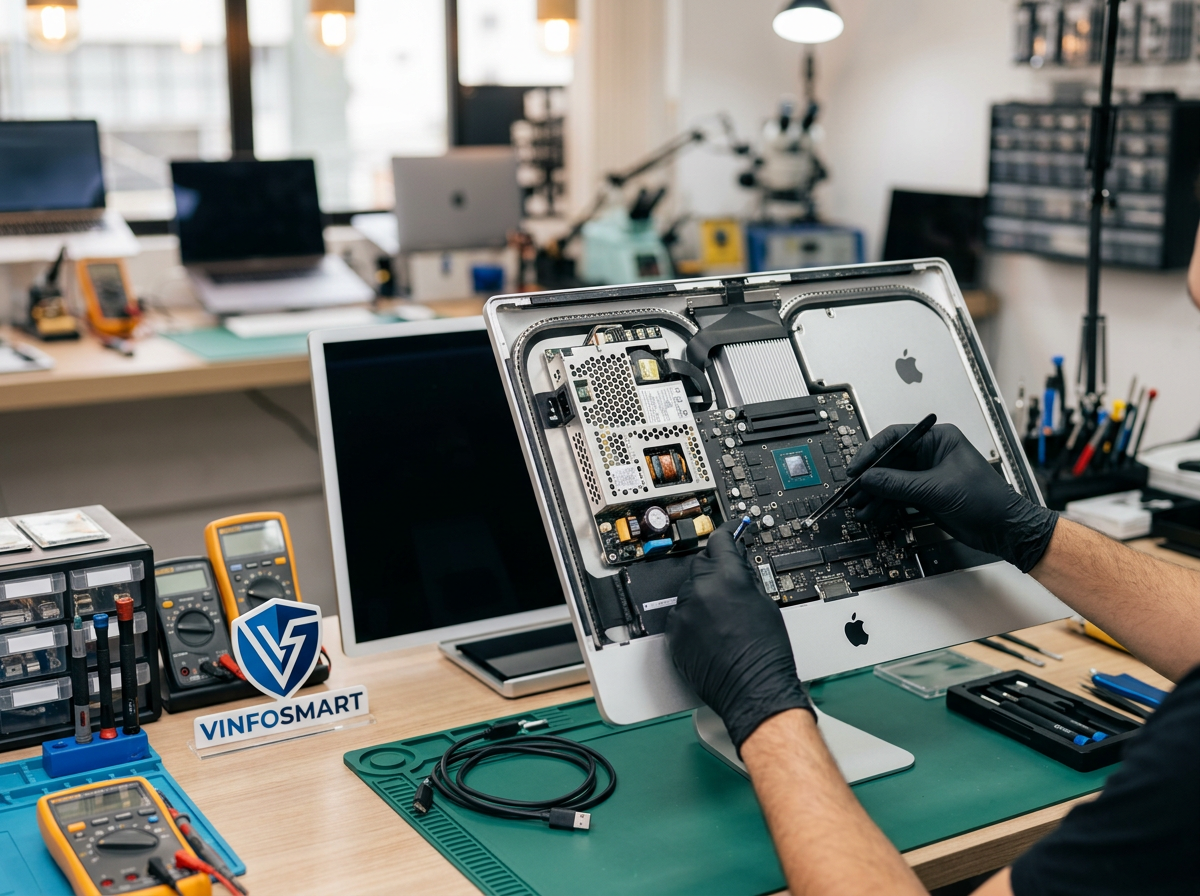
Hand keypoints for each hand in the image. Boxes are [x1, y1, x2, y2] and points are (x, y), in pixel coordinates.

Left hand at [665, 521, 811, 750]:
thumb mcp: (767, 603)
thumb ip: (746, 578)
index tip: (731, 530)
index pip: (721, 541)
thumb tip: (737, 564)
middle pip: (701, 563)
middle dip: (714, 567)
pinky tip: (710, 631)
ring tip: (723, 617)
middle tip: (728, 580)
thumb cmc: (766, 654)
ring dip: (702, 594)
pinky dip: (691, 617)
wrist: (753, 688)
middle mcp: (701, 590)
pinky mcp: (673, 633)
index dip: (728, 533)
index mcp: (728, 578)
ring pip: (689, 590)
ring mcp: (684, 612)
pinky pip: (679, 614)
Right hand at [847, 423, 1056, 572]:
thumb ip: (899, 484)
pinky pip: (897, 497)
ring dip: (875, 496)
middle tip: (854, 492)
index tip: (857, 468)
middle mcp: (930, 454)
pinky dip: (885, 506)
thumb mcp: (938, 489)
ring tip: (862, 508)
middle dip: (871, 479)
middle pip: (889, 461)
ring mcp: (926, 475)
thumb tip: (869, 479)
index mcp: (938, 439)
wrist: (1004, 530)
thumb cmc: (988, 501)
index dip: (872, 452)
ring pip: (890, 482)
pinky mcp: (925, 495)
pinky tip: (875, 514)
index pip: (895, 438)